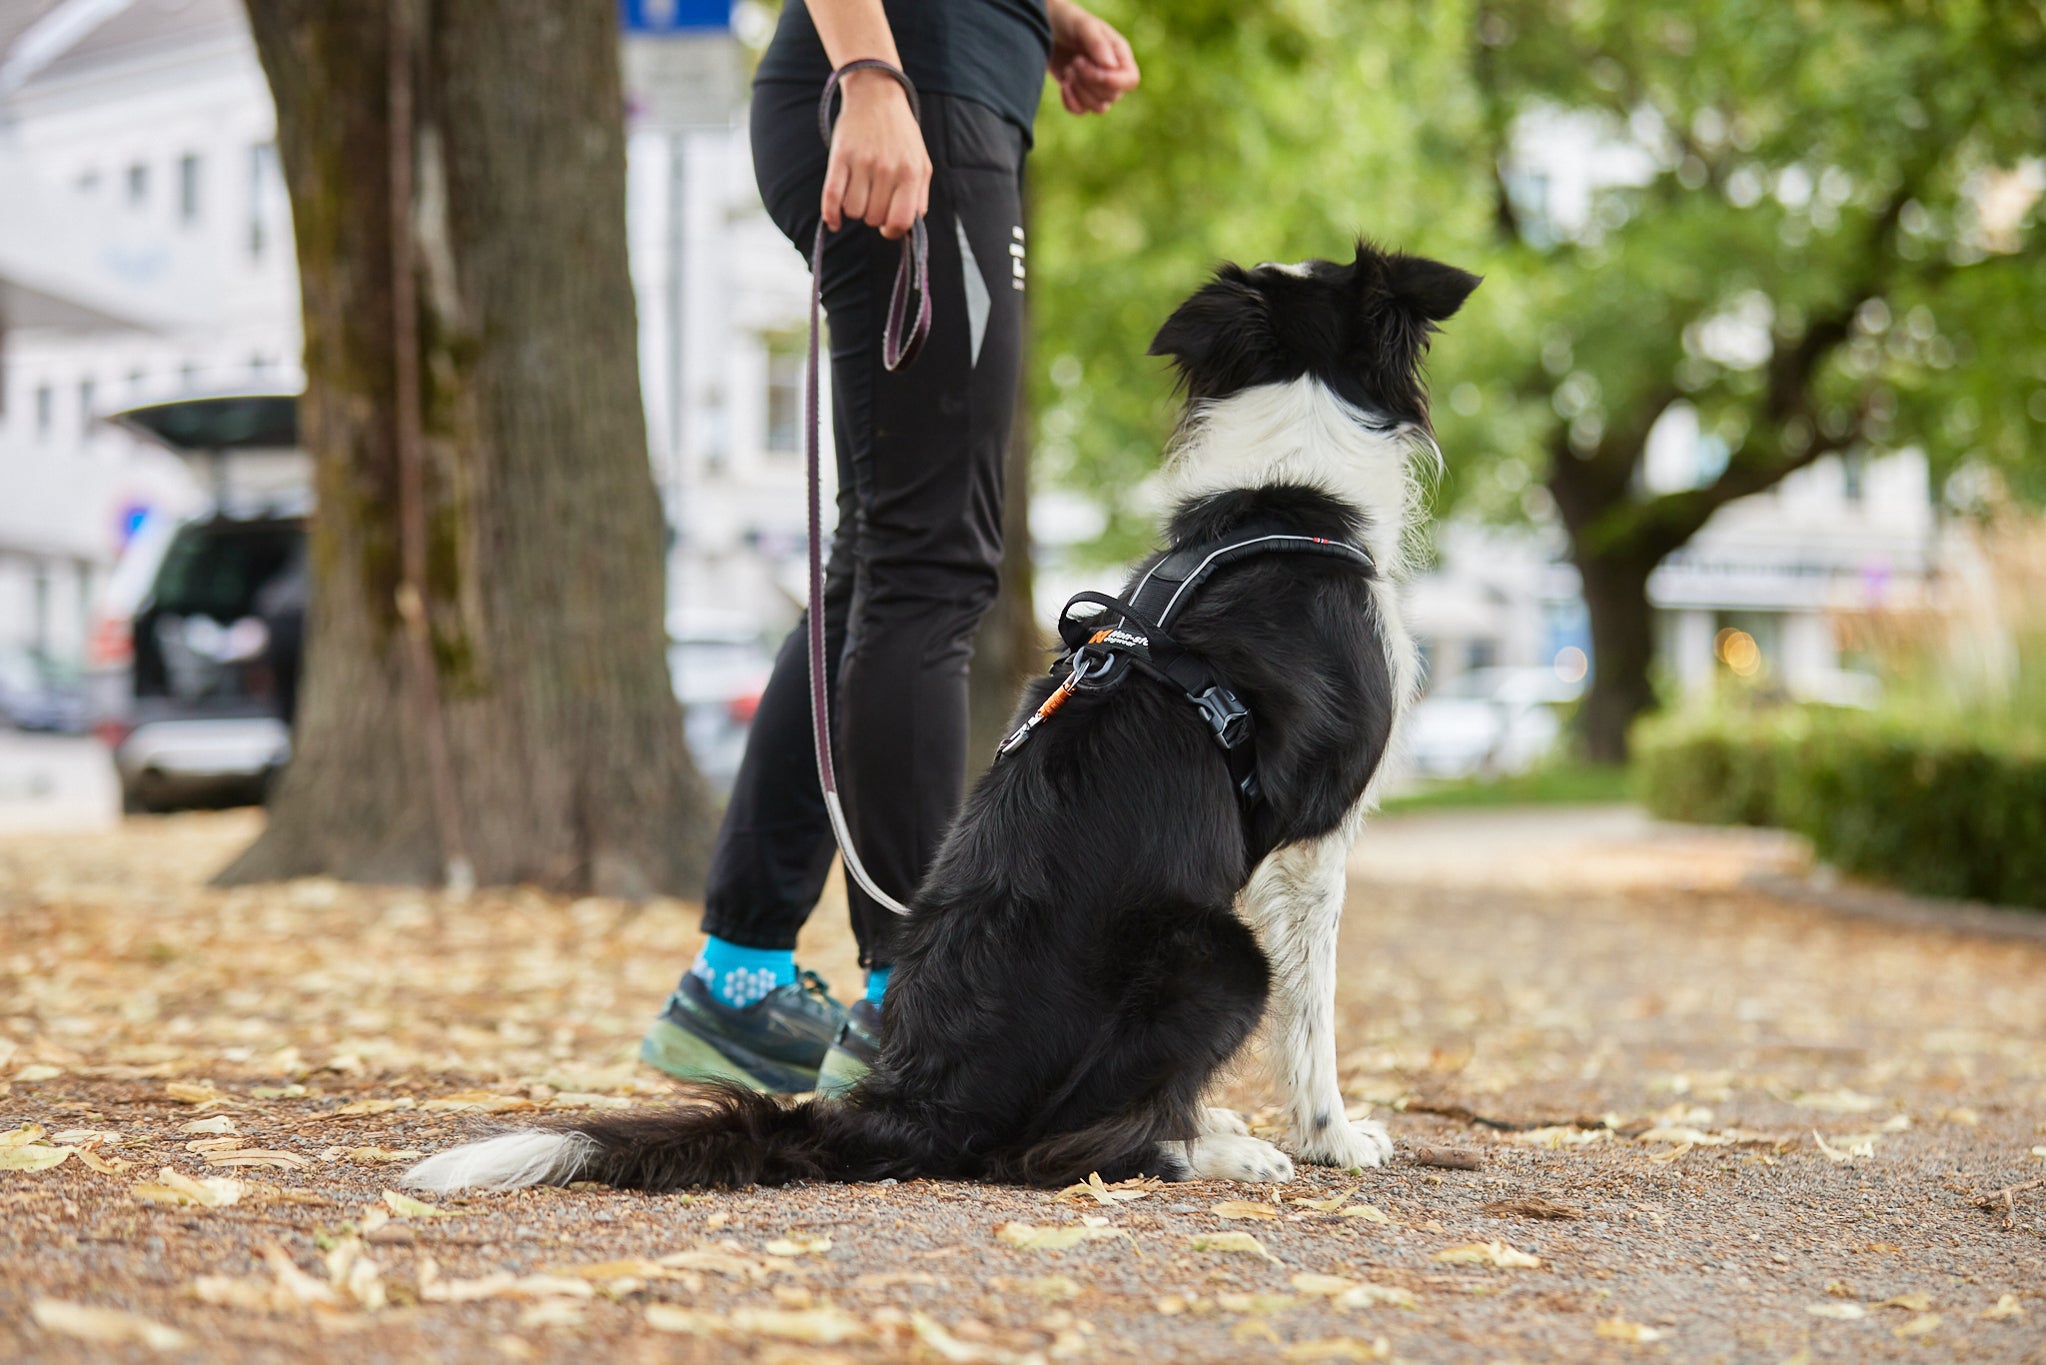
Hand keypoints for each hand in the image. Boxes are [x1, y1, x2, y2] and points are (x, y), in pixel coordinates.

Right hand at [821, 69, 931, 238]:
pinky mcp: (840, 156)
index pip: (901, 221)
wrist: (876, 95)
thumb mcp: (921, 163)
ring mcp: (862, 162)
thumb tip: (907, 230)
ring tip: (860, 194)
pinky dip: (830, 215)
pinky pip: (831, 197)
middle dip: (873, 216)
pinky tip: (834, 221)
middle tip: (874, 200)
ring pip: (853, 211)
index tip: (888, 226)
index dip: (893, 231)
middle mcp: (887, 169)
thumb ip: (919, 197)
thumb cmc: (901, 136)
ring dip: (854, 210)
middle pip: (874, 218)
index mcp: (911, 173)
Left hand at [1046, 1, 1138, 114]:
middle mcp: (1112, 72)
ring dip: (1080, 92)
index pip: (1131, 80)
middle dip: (1090, 81)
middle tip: (1075, 61)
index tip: (1093, 71)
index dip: (1114, 82)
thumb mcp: (1083, 25)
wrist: (1044, 27)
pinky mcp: (1079, 94)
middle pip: (1113, 96)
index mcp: (1119, 54)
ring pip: (1099, 108)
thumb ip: (1097, 43)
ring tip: (1069, 69)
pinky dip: (1071, 102)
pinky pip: (1081, 111)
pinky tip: (1064, 84)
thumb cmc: (1067, 21)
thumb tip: (1110, 67)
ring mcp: (1096, 86)